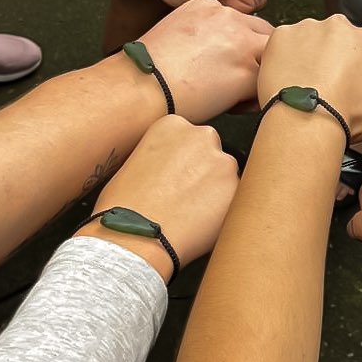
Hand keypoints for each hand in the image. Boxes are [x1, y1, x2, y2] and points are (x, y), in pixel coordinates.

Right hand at [80, 115, 238, 279]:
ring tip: (192, 214)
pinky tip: (202, 224)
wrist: (135, 236)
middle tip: (186, 197)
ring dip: (215, 193)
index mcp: (173, 125)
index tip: (177, 177)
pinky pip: (235, 201)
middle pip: (212, 154)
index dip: (184, 163)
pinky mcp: (237, 190)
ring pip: (226, 178)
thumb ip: (162, 156)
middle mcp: (202, 137)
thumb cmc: (124, 205)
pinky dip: (224, 212)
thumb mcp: (134, 162)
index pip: (190, 140)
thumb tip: (171, 169)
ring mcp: (223, 162)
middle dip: (204, 173)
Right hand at [135, 0, 271, 119]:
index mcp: (207, 6)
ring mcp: (240, 43)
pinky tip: (232, 106)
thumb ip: (200, 38)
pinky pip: (266, 85)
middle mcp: (227, 18)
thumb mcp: (173, 36)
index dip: (238, 46)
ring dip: (261, 76)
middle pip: (264, 35)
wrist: (140, 88)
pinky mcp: (246, 71)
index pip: (241, 23)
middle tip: (238, 82)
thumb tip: (212, 59)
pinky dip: (254, 99)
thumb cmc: (146, 72)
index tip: (224, 65)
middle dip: (257, 58)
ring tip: (238, 95)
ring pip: (272, 58)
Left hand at [257, 15, 361, 142]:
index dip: (357, 69)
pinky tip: (287, 81)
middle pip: (334, 41)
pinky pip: (282, 46)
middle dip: (331, 60)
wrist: (308, 120)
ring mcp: (307, 28)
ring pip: (307, 41)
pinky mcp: (280, 35)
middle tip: (326, 86)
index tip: (350, 84)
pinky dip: (283, 61)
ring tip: (304, 86)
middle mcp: (338, 26)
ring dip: (306, 58)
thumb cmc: (346, 114)